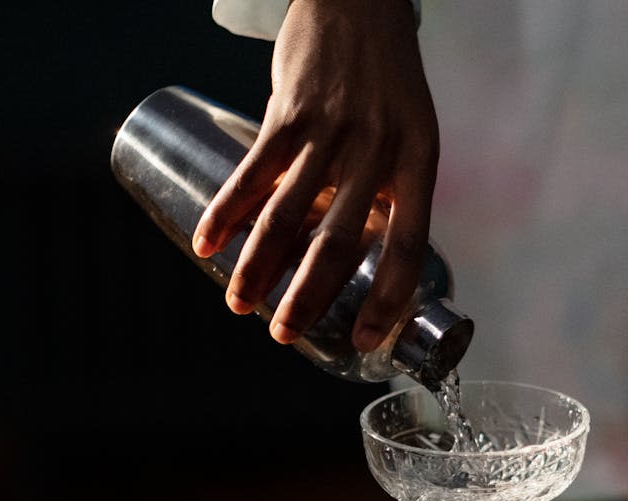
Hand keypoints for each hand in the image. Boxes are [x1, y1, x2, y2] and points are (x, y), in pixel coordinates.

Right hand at [193, 0, 438, 352]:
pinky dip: (226, 212)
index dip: (387, 300)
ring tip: (240, 304)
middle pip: (340, 243)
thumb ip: (389, 192)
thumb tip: (359, 256)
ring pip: (289, 215)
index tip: (362, 340)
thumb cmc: (386, 82)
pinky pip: (254, 172)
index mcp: (419, 163)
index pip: (410, 246)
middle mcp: (379, 151)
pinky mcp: (289, 110)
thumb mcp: (410, 135)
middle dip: (307, 299)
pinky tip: (208, 244)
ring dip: (258, 267)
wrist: (358, 4)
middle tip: (283, 335)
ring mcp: (332, 130)